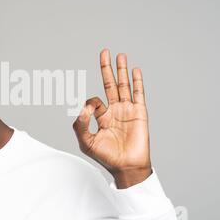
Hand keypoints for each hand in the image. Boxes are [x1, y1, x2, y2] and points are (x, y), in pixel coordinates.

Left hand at [73, 49, 151, 188]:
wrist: (127, 167)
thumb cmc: (107, 157)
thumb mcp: (86, 142)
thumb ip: (80, 125)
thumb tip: (83, 108)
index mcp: (102, 117)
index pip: (95, 100)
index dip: (90, 103)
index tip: (89, 112)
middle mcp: (115, 110)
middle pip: (110, 84)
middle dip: (107, 68)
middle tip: (105, 52)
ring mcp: (128, 110)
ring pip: (124, 85)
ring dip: (121, 70)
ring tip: (120, 55)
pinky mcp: (139, 112)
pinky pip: (138, 93)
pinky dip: (137, 81)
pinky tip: (135, 70)